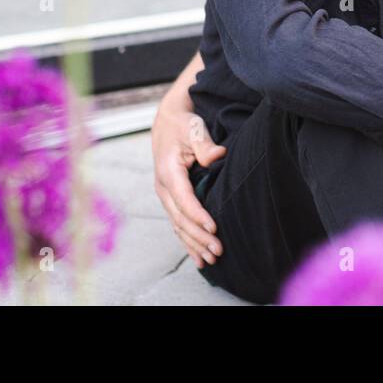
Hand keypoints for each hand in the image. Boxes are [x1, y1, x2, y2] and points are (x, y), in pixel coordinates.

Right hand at [152, 83, 226, 267]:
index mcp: (168, 171)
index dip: (198, 215)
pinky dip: (187, 242)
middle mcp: (163, 187)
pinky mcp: (170, 200)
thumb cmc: (183, 125)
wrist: (167, 122)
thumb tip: (217, 156)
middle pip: (180, 218)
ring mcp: (165, 196)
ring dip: (194, 244)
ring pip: (178, 226)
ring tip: (212, 260)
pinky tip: (198, 258)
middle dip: (199, 237)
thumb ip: (204, 144)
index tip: (214, 227)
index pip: (183, 199)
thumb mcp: (194, 128)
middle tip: (218, 250)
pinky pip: (178, 225)